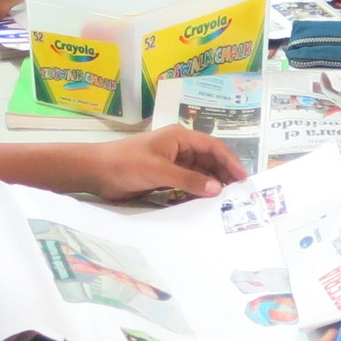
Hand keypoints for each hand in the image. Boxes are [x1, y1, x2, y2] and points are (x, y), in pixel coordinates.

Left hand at [77, 125, 245, 199]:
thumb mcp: (160, 171)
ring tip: (227, 200)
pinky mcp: (165, 177)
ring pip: (200, 172)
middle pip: (209, 160)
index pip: (213, 147)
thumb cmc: (127, 163)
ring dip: (212, 184)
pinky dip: (198, 191)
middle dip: (224, 174)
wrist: (97, 172)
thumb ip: (189, 180)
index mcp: (180, 137)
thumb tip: (218, 189)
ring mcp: (172, 163)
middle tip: (239, 193)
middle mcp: (179, 148)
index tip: (243, 179)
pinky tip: (207, 202)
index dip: (230, 161)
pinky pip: (188, 183)